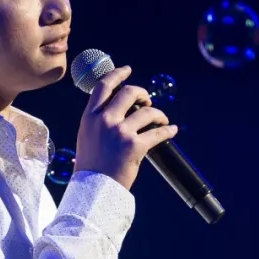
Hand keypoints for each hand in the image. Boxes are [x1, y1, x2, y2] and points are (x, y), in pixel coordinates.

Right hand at [72, 65, 177, 189]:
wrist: (93, 189)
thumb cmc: (91, 165)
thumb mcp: (86, 136)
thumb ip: (97, 120)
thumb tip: (117, 108)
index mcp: (89, 117)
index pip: (103, 86)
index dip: (117, 74)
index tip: (128, 70)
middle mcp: (104, 120)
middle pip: (129, 93)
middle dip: (143, 93)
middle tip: (148, 100)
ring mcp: (119, 132)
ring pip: (148, 111)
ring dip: (159, 114)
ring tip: (161, 121)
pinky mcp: (134, 146)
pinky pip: (158, 133)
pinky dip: (168, 131)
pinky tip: (171, 131)